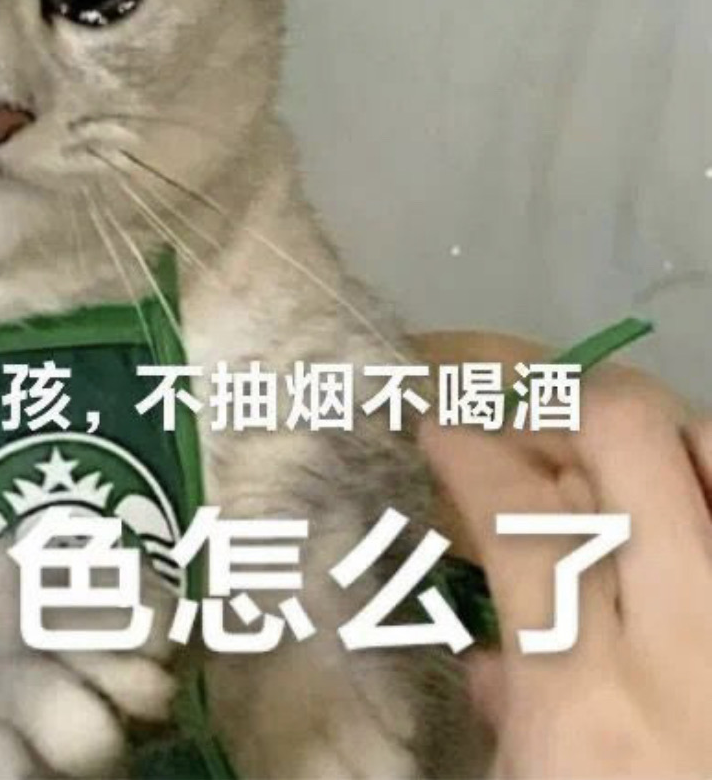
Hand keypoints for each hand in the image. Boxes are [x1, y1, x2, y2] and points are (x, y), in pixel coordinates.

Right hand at [415, 334, 711, 778]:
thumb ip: (513, 720)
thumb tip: (491, 662)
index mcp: (586, 693)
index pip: (517, 512)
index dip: (467, 448)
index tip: (440, 430)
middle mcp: (683, 636)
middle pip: (627, 436)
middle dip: (564, 405)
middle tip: (532, 429)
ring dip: (656, 440)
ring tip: (617, 466)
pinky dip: (710, 487)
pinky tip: (684, 514)